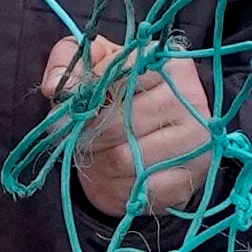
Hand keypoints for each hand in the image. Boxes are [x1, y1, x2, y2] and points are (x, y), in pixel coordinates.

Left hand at [53, 35, 216, 219]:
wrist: (155, 141)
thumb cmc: (123, 99)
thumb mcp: (96, 69)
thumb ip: (68, 63)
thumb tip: (53, 85)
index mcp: (171, 63)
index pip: (118, 78)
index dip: (89, 97)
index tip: (79, 108)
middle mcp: (191, 98)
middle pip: (118, 122)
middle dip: (89, 135)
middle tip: (82, 138)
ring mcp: (197, 140)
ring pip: (126, 158)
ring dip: (100, 162)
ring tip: (98, 156)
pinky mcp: (192, 176)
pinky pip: (141, 188)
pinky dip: (119, 186)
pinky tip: (117, 176)